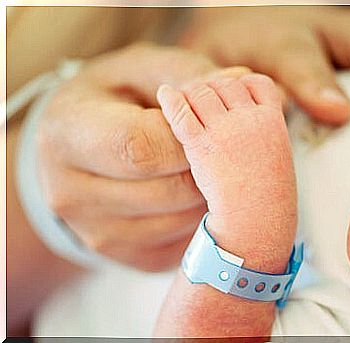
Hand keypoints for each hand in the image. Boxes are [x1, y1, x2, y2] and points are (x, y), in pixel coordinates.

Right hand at [36, 43, 249, 270]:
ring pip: (182, 220)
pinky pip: (183, 244)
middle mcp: (71, 193)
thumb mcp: (143, 70)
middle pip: (168, 190)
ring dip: (212, 194)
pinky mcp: (126, 256)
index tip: (211, 123)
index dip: (190, 137)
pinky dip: (203, 219)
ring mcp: (97, 233)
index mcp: (68, 133)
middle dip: (209, 166)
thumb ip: (189, 75)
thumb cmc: (118, 101)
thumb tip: (243, 81)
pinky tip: (199, 193)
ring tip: (215, 168)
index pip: (141, 148)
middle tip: (226, 147)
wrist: (84, 150)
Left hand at [184, 6, 349, 124]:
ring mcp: (343, 33)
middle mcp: (315, 29)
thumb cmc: (225, 58)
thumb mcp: (206, 68)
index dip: (313, 81)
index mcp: (271, 37)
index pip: (293, 57)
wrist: (239, 27)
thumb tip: (233, 114)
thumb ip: (214, 87)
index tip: (336, 110)